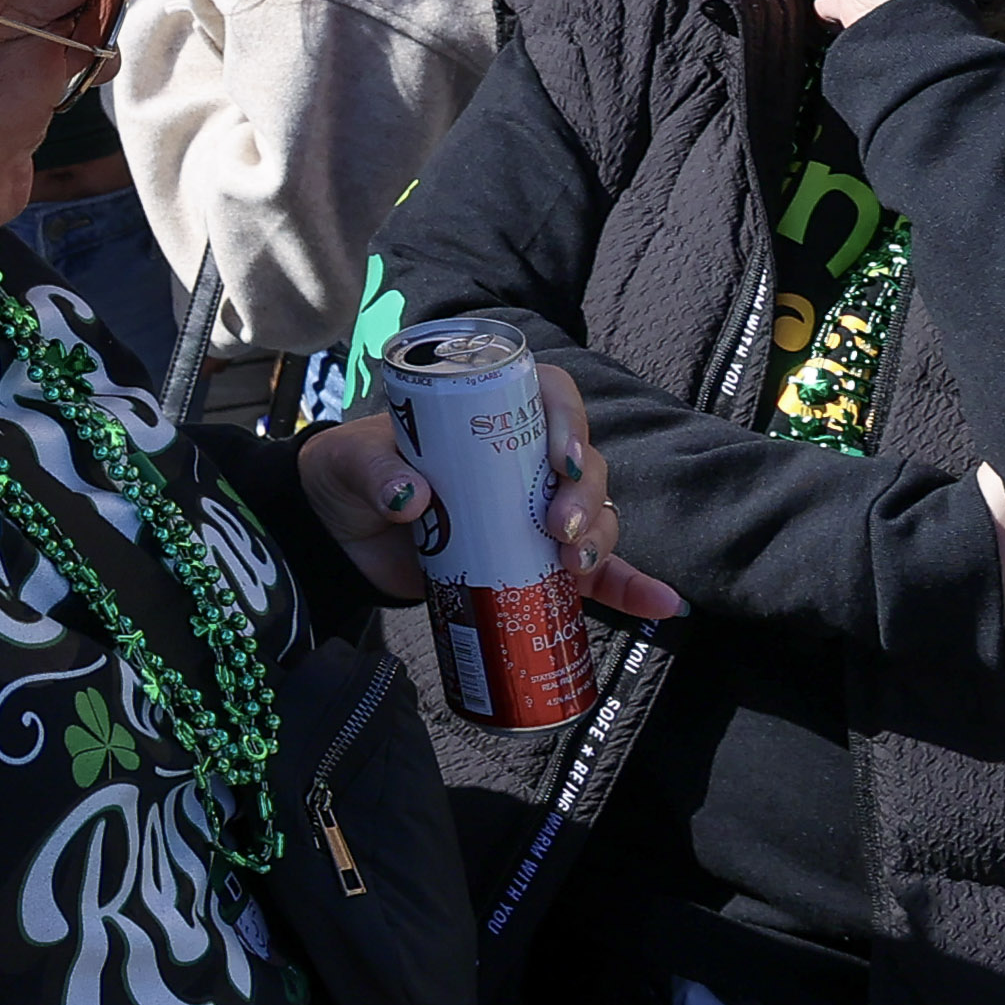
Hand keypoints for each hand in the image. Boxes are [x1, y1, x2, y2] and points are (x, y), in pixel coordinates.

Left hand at [298, 360, 686, 621]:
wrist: (340, 538)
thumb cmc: (350, 477)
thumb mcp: (349, 463)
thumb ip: (373, 472)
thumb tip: (412, 498)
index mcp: (486, 417)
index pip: (549, 398)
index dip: (568, 420)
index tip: (559, 456)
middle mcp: (522, 461)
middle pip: (583, 462)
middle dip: (586, 492)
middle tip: (558, 525)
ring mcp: (533, 513)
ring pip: (595, 516)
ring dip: (601, 537)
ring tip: (574, 563)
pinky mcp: (535, 564)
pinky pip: (598, 576)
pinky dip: (632, 590)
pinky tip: (664, 605)